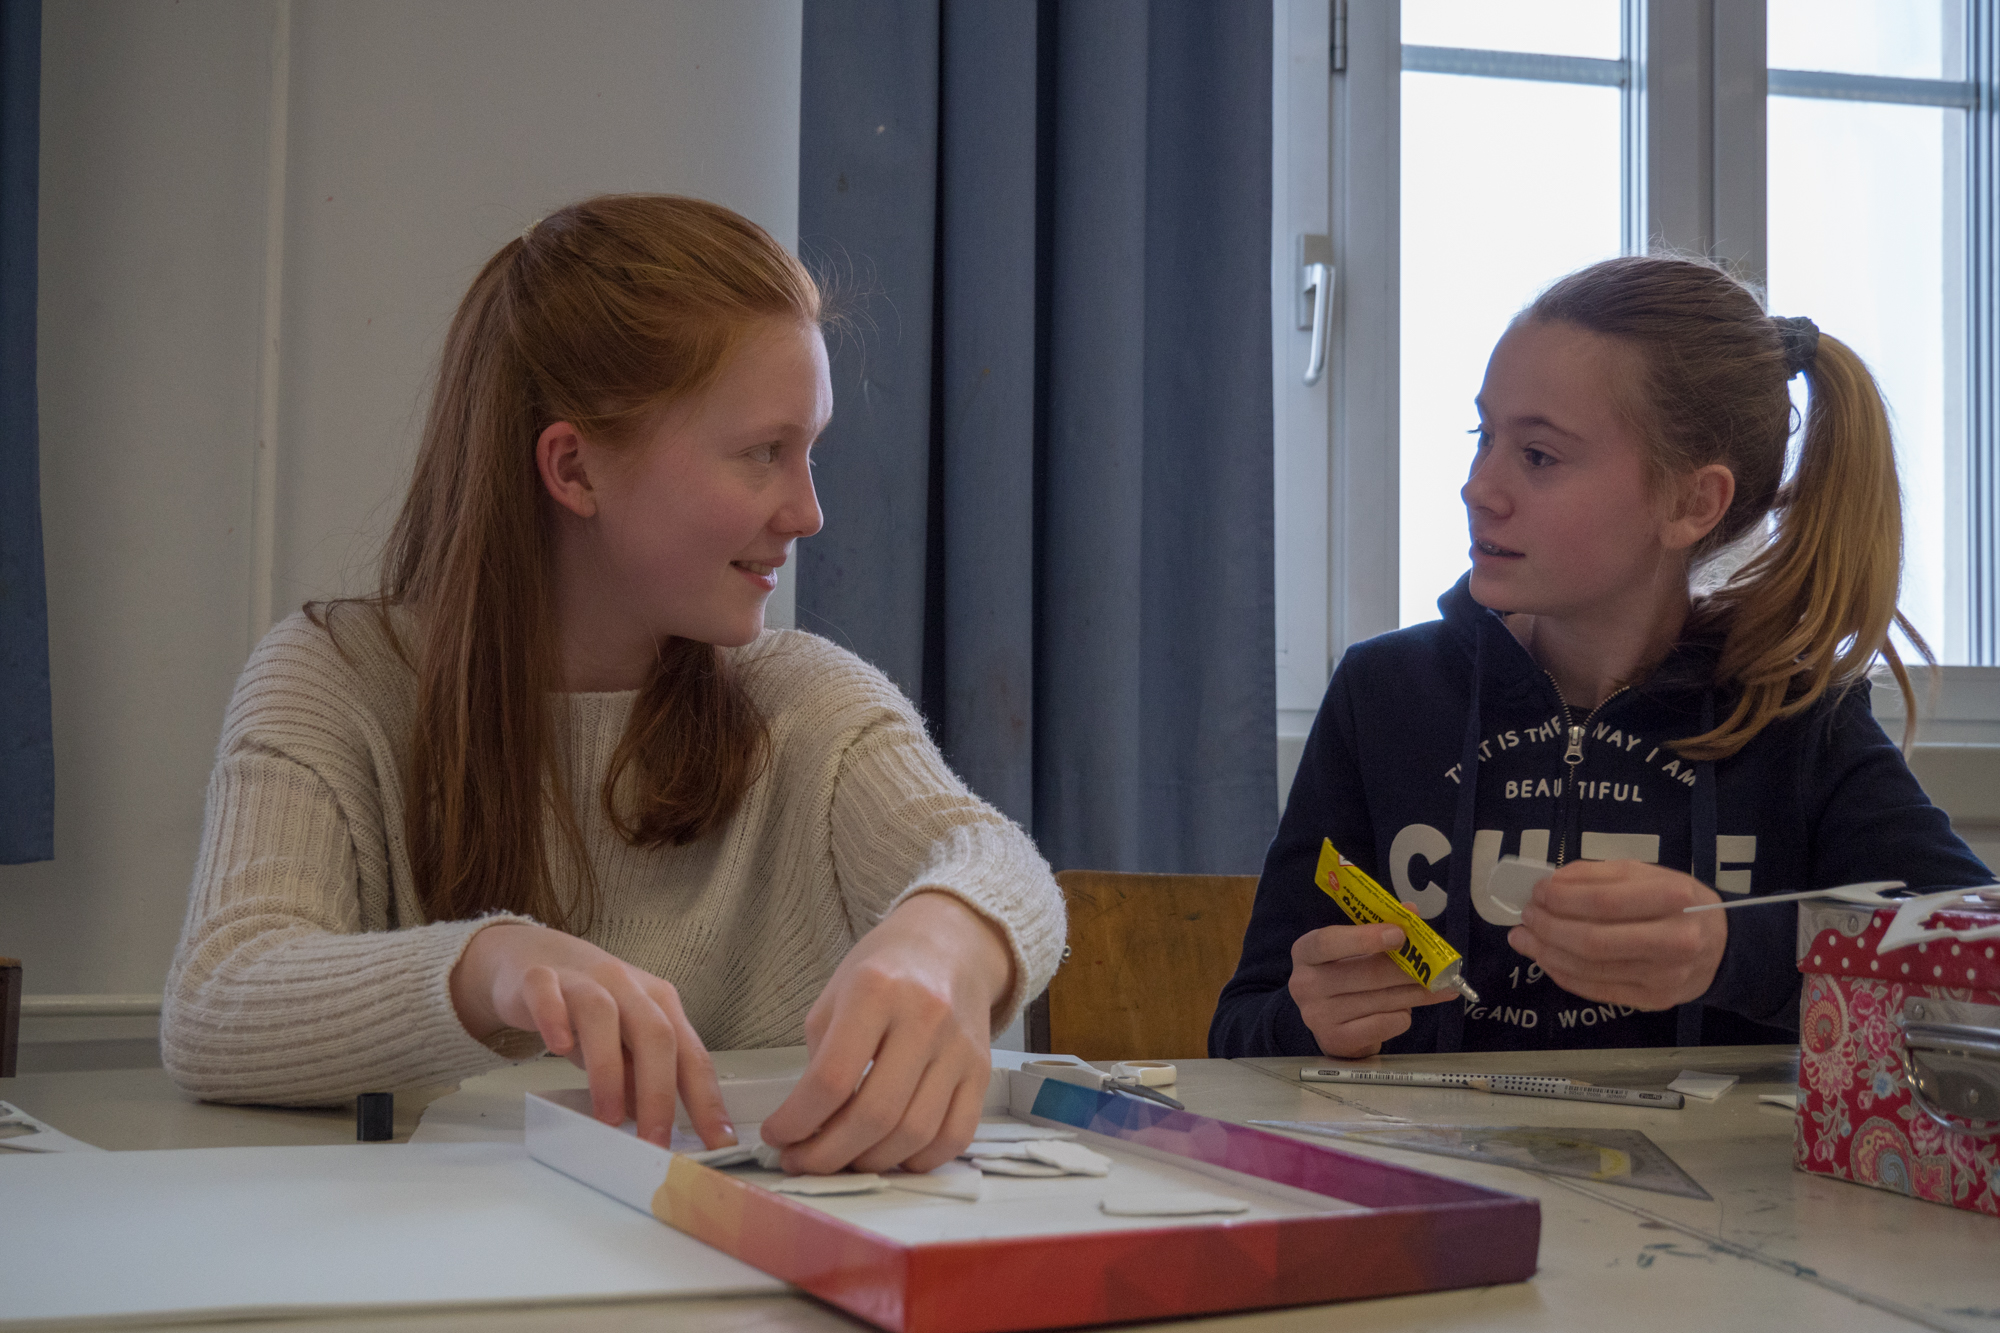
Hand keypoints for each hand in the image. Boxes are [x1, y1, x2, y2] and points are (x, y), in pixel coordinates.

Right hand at [449, 922, 732, 1148]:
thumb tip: (655, 1126)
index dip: (707, 1101)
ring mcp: (584, 979)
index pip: (692, 1055)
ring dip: (609, 1070)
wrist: (533, 955)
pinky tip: (558, 1046)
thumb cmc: (585, 1007)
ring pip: (604, 1015)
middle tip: (654, 1142)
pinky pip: (547, 992)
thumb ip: (638, 1078)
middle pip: (656, 1034)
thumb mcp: (621, 1044)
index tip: (718, 1143)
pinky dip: (554, 1017)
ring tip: (608, 1117)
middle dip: (659, 1093)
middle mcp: (629, 987)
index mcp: (659, 1005)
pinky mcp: (538, 978)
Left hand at [757, 891, 1012, 1174]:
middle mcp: (925, 1019)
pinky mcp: (982, 1071)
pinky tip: (891, 1156)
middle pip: (875, 1114)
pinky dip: (919, 1161)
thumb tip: (809, 1128)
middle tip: (802, 1161)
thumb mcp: (835, 997)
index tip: (776, 1136)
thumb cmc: (883, 971)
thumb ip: (821, 1059)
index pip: (832, 1077)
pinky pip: (955, 1136)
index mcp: (876, 991)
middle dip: (828, 1155)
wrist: (949, 946)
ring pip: (915, 1133)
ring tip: (843, 1159)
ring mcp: (959, 1049)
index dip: (797, 1120)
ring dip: (870, 1163)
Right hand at [1289, 923, 1457, 1057]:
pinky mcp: (1336, 1039)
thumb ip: (1380, 927)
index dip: (1365, 937)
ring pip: (1380, 1000)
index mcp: (1306, 952)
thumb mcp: (1354, 948)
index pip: (1329, 942)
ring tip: (1439, 988)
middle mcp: (1304, 984)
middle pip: (1366, 973)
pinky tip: (1406, 1011)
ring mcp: (1317, 1015)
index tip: (1400, 935)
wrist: (1330, 1024)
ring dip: (1415, 993)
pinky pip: (1382, 1025)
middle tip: (1438, 967)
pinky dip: (1401, 1017)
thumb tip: (1410, 911)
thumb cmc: (1345, 976)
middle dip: (1407, 970)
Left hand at [1507, 860, 1726, 1009]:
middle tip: (1526, 915)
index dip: (1562, 898)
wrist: (1722, 947)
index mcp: (1674, 899)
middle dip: (1548, 927)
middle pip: (1593, 941)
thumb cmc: (1679, 903)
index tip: (1538, 891)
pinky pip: (1595, 990)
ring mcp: (1663, 978)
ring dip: (1546, 952)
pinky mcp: (1652, 1001)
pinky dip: (1562, 973)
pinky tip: (1546, 957)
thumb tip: (1550, 883)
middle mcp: (1673, 942)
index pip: (1604, 902)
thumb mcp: (1648, 874)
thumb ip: (1598, 874)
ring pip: (1589, 969)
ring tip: (1524, 937)